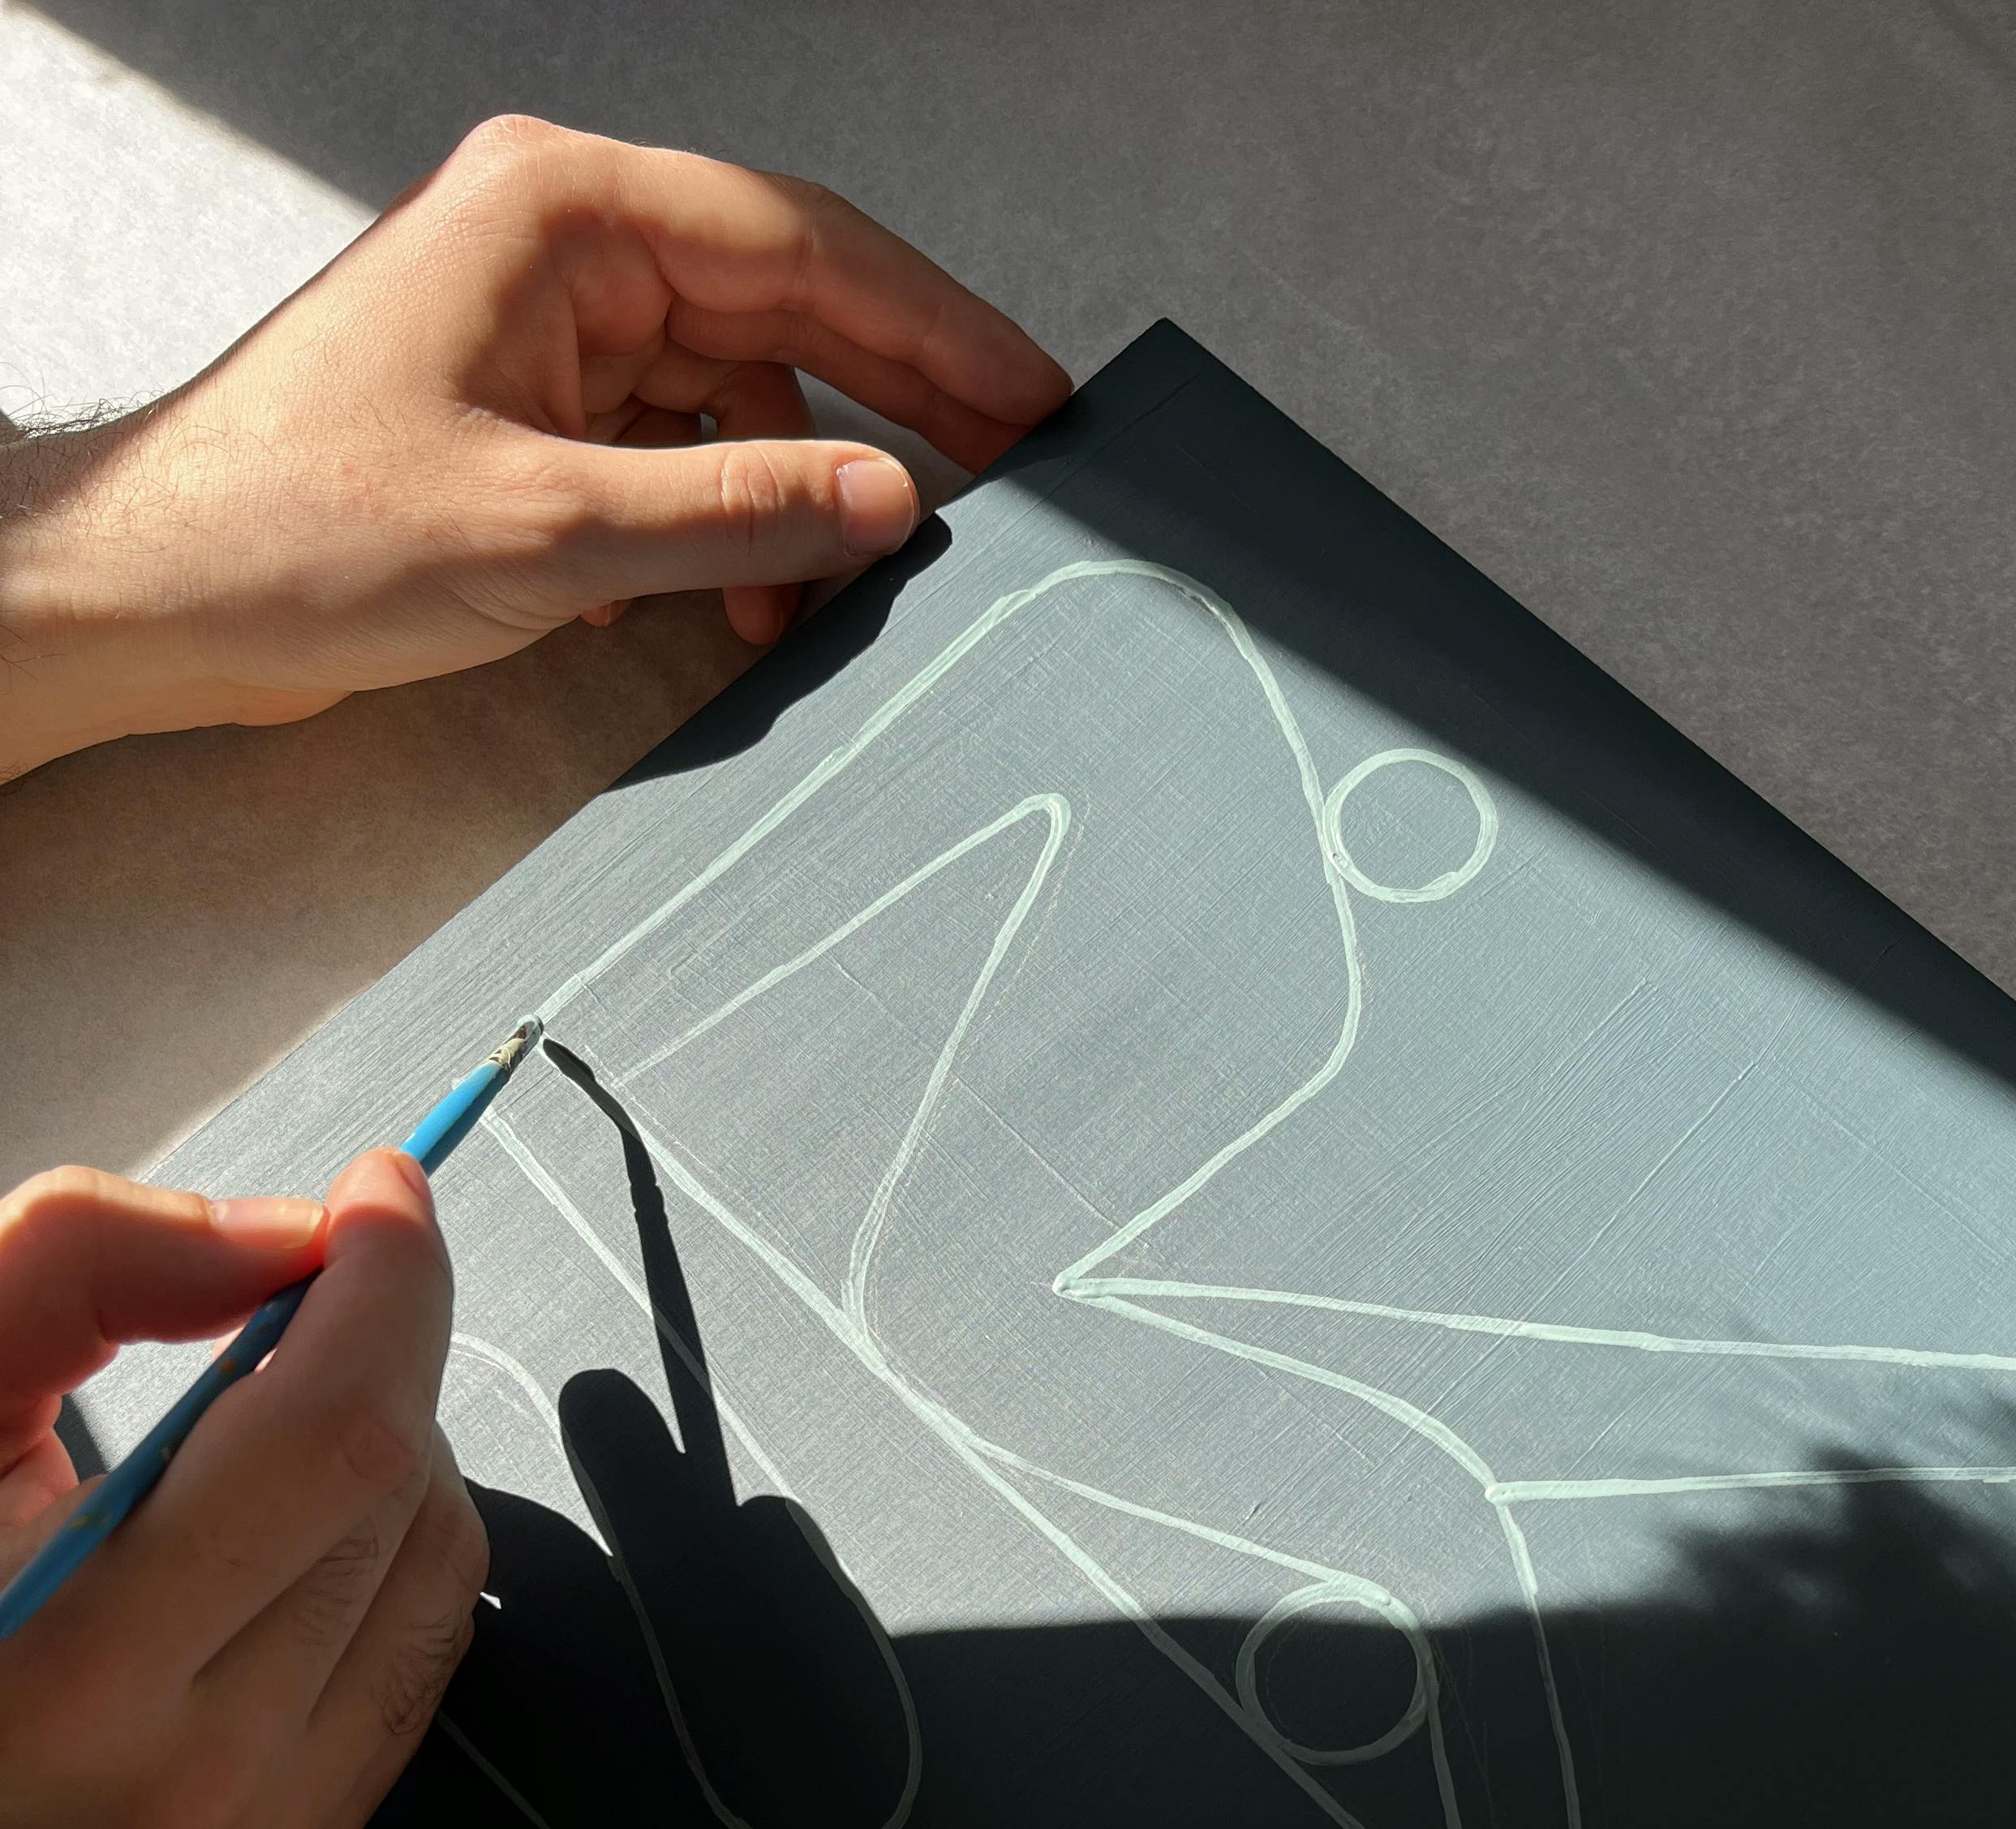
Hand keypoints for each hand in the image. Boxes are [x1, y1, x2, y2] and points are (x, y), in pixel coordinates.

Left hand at [0, 115, 1068, 777]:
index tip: (1033, 398)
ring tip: (847, 596)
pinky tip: (742, 607)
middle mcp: (563, 247)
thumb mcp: (554, 529)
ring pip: (737, 394)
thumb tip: (887, 501)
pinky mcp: (530, 413)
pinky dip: (723, 530)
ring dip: (796, 497)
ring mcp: (547, 329)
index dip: (937, 327)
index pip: (804, 247)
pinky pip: (676, 454)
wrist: (157, 595)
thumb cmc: (295, 527)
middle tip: (1009, 478)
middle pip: (786, 308)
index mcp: (565, 210)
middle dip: (895, 406)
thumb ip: (741, 508)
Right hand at [0, 1157, 485, 1828]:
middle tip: (297, 1293)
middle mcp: (197, 1777)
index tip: (381, 1190)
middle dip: (378, 1352)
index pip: (334, 1441)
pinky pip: (424, 1652)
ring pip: (442, 1570)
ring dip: (391, 1449)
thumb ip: (82, 1269)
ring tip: (271, 1415)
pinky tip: (283, 1523)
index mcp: (76, 1671)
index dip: (384, 1287)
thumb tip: (287, 1234)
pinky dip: (384, 1549)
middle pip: (398, 1493)